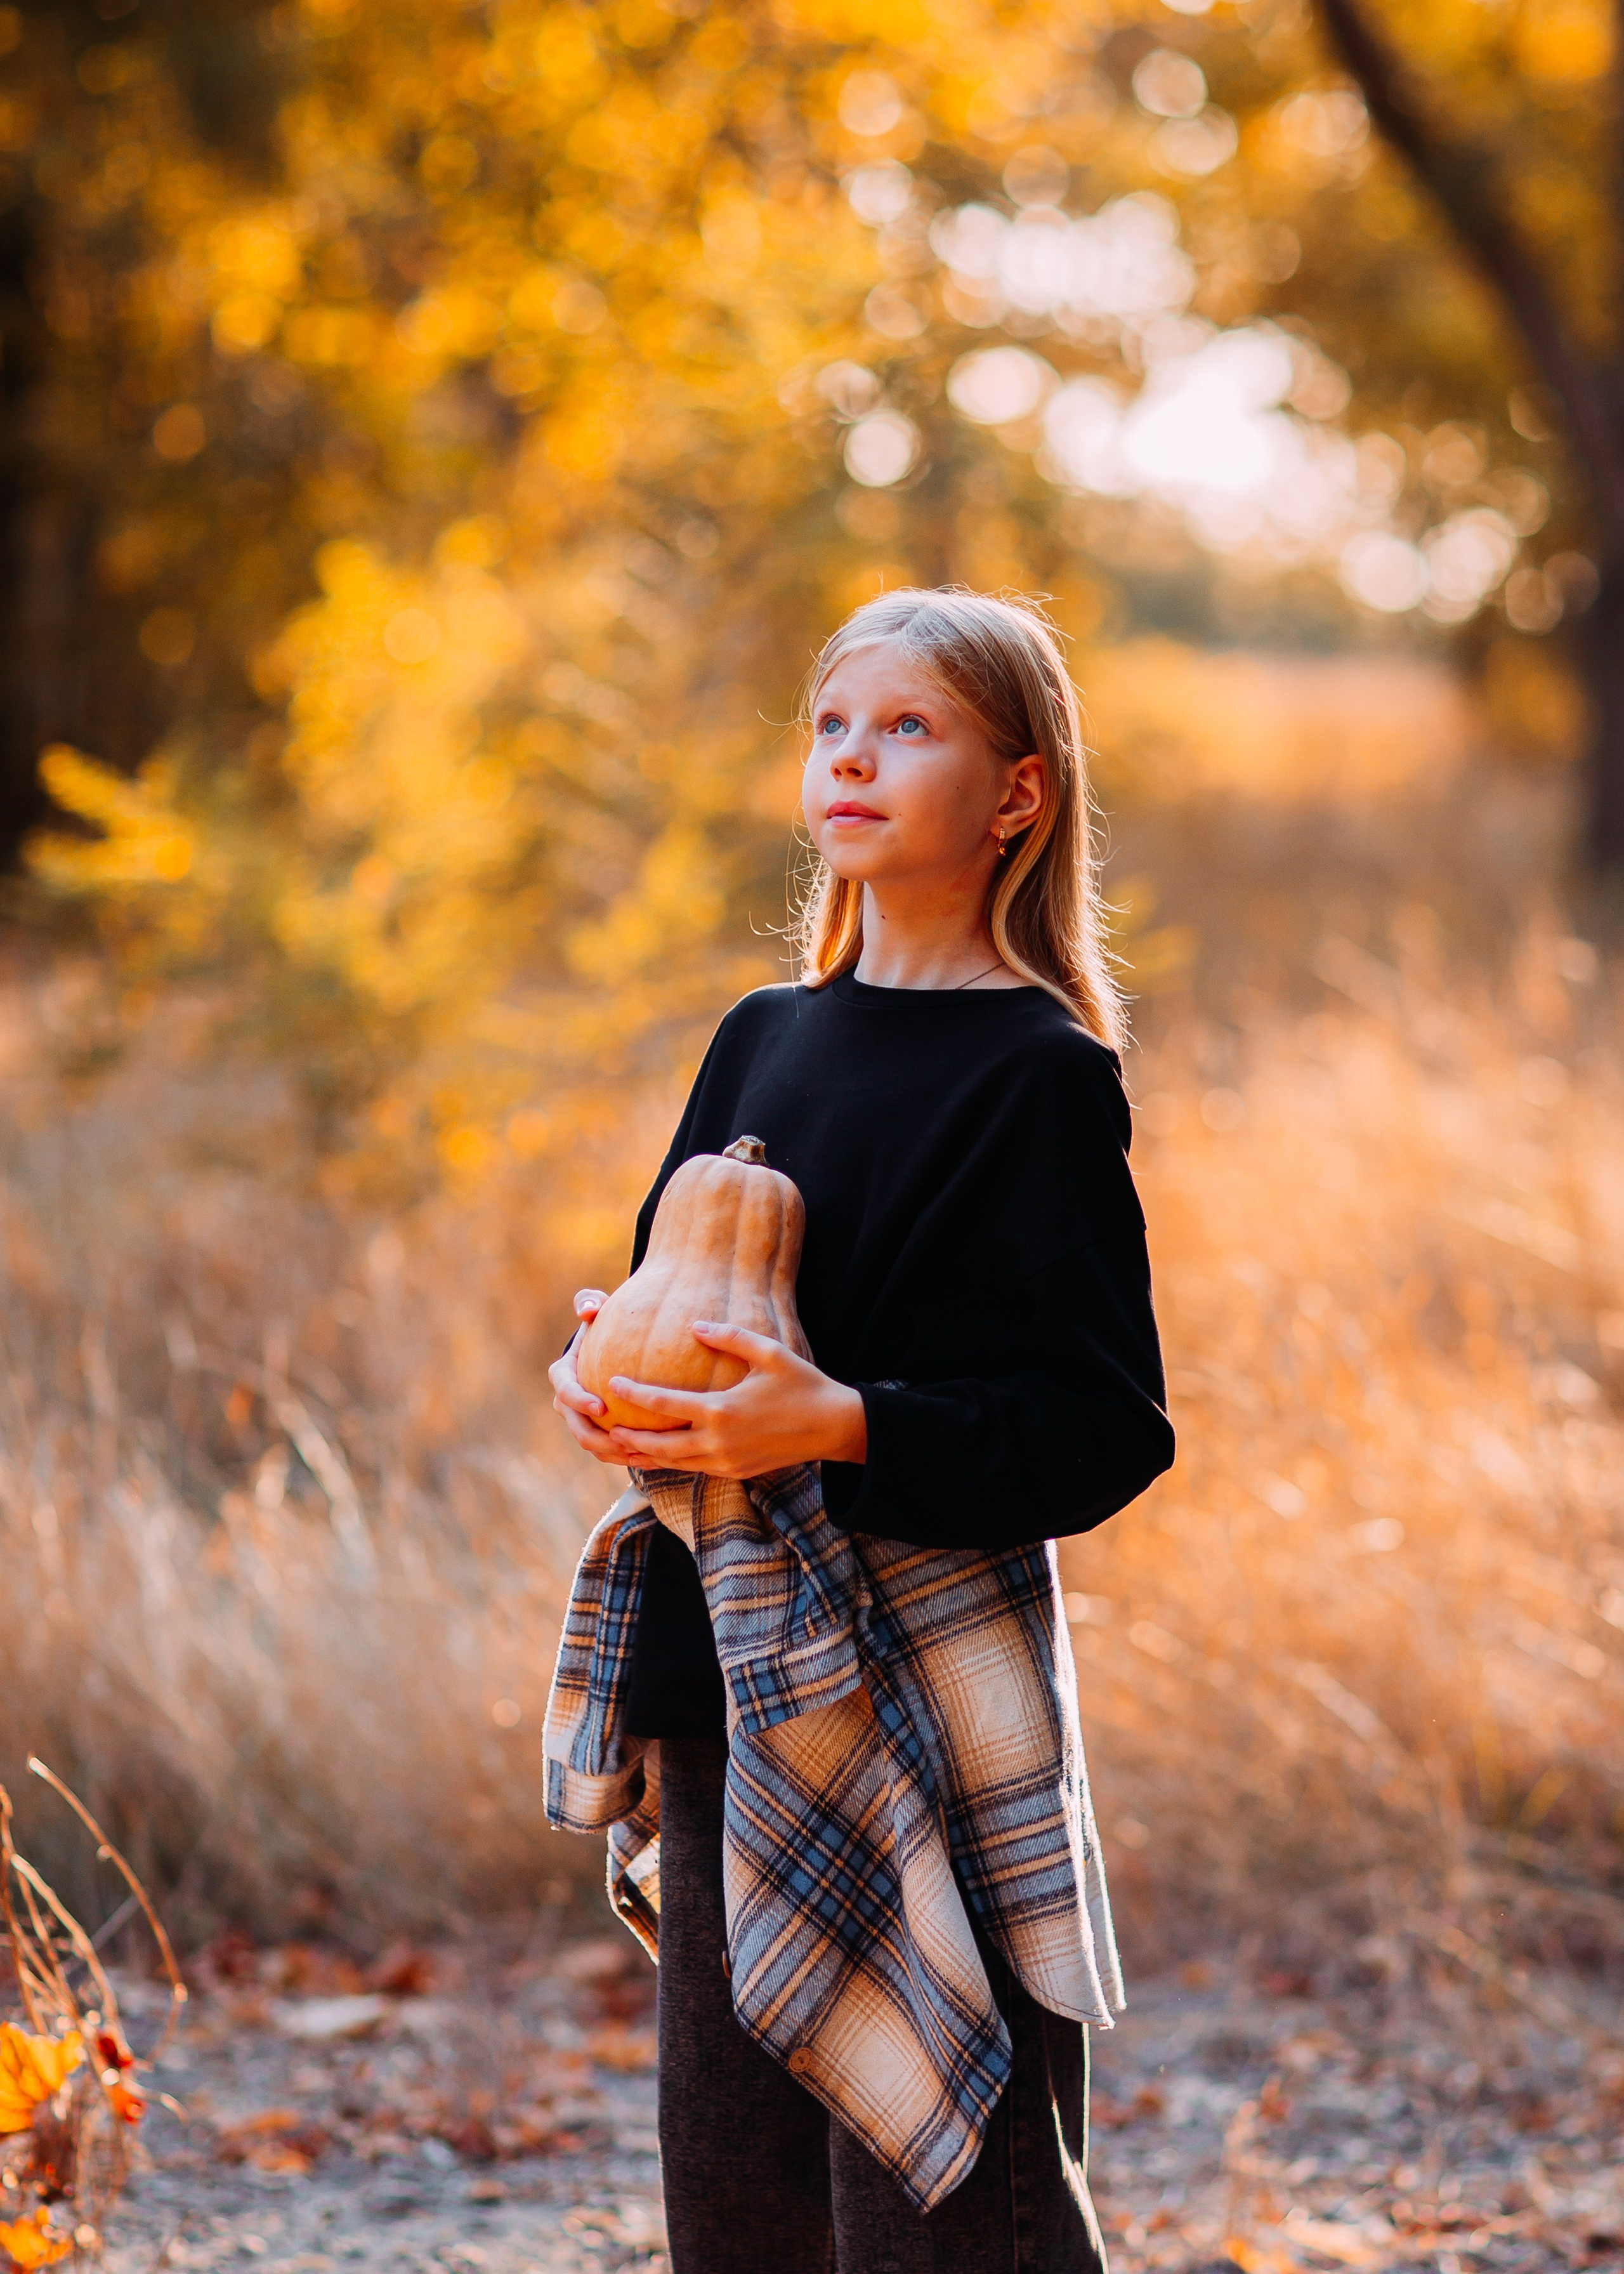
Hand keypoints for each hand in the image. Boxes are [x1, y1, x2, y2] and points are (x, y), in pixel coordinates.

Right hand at [548, 1289, 624, 1464]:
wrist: (612, 1348)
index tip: (602, 1407)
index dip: (579, 1402)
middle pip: (577, 1429)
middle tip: (625, 1440)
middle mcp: (567, 1403)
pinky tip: (651, 1457)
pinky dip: (624, 1456)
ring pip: (593, 1446)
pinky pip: (608, 1452)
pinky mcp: (598, 1432)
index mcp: (563, 1376)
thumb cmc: (604, 1322)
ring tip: (640, 1453)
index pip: (565, 1392)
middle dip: (598, 1439)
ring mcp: (581, 1420)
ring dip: (613, 1453)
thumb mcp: (596, 1307)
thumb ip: (589, 1301)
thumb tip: (588, 1309)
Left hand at [605, 1322, 867, 1480]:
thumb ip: (730, 1336)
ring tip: (620, 1446)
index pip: (665, 1404)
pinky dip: (672, 1463)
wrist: (834, 1428)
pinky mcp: (736, 1472)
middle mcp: (719, 1442)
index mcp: (722, 1411)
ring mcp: (726, 1462)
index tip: (613, 1381)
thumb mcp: (770, 1352)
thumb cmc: (803, 1384)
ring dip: (645, 1455)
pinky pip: (694, 1469)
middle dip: (629, 1437)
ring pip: (674, 1464)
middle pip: (659, 1445)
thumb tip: (696, 1326)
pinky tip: (659, 1454)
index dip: (635, 1393)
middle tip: (604, 1427)